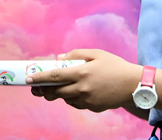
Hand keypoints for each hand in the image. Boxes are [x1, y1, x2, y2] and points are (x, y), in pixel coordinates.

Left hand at [27, 49, 141, 112]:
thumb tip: (59, 59)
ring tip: (54, 88)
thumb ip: (76, 55)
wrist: (134, 85)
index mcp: (82, 73)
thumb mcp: (96, 54)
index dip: (40, 78)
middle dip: (43, 90)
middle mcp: (83, 88)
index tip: (28, 79)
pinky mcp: (93, 107)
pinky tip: (74, 92)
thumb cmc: (115, 66)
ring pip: (65, 99)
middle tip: (35, 88)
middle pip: (56, 92)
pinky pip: (76, 104)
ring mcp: (88, 100)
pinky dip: (72, 98)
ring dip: (57, 94)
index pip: (55, 76)